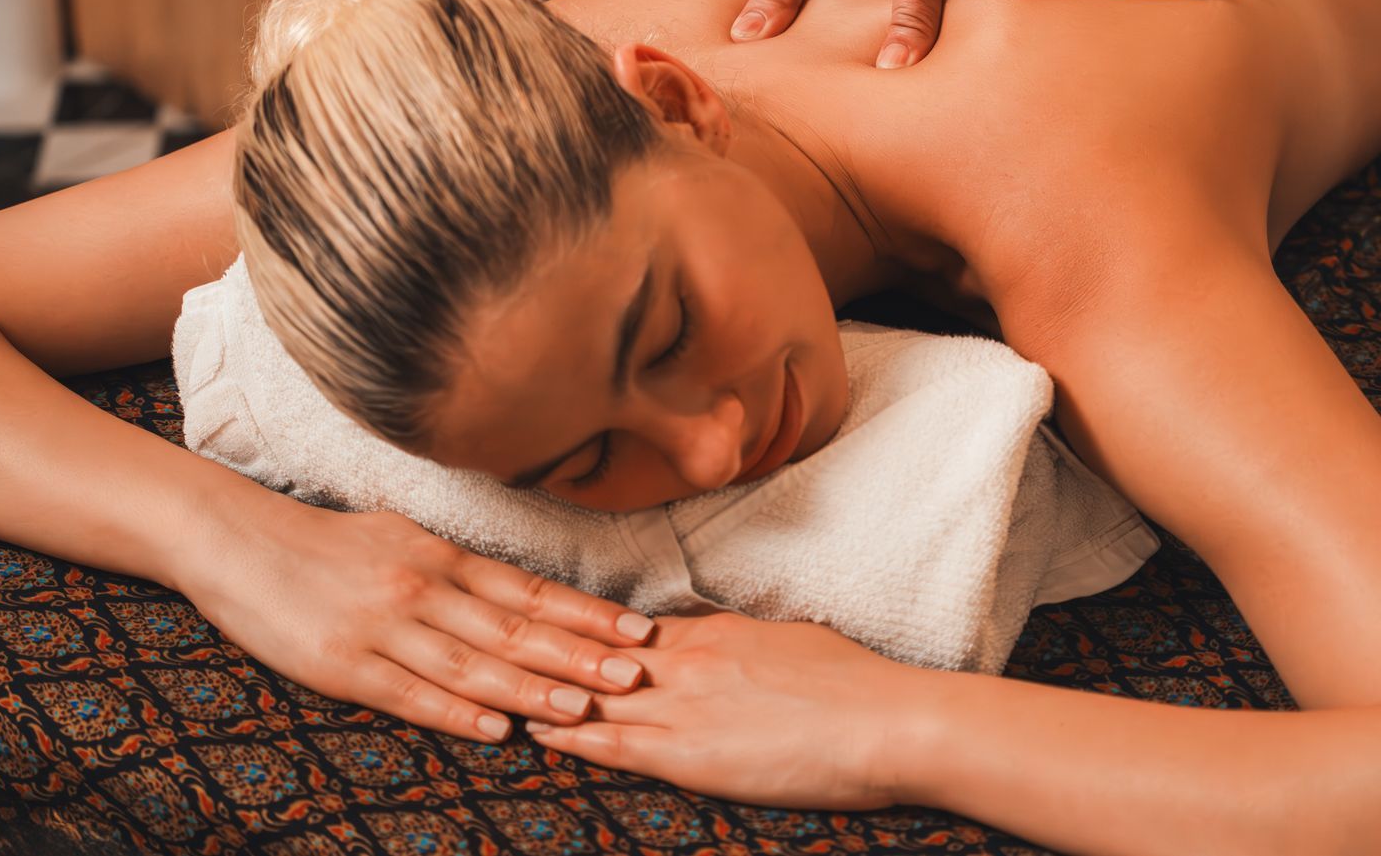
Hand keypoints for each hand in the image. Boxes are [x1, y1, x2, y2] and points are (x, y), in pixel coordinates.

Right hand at [174, 496, 656, 741]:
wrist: (236, 538)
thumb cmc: (327, 541)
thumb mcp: (403, 537)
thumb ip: (459, 567)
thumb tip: (521, 592)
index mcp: (442, 556)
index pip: (531, 590)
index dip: (587, 613)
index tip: (636, 630)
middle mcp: (423, 588)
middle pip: (513, 628)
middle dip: (579, 654)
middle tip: (633, 673)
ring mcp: (383, 627)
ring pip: (471, 664)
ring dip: (531, 689)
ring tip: (583, 708)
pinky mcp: (342, 665)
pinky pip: (409, 694)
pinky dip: (456, 714)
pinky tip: (497, 731)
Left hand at [524, 611, 924, 809]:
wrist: (886, 720)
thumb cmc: (857, 684)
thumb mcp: (793, 644)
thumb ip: (750, 645)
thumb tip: (738, 648)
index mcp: (714, 632)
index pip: (627, 631)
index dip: (581, 634)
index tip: (544, 628)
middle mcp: (688, 660)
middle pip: (594, 656)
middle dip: (543, 655)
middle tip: (494, 644)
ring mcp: (685, 704)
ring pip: (593, 696)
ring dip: (542, 694)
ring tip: (497, 688)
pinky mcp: (689, 752)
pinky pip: (614, 743)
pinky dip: (570, 739)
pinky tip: (538, 736)